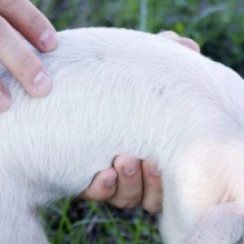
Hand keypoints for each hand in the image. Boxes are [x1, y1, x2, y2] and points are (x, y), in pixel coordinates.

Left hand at [80, 31, 200, 210]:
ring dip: (128, 185)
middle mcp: (134, 172)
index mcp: (155, 149)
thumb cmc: (107, 73)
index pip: (173, 177)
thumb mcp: (135, 62)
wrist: (54, 81)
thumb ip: (164, 52)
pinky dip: (101, 188)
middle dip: (151, 183)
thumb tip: (189, 45)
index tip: (162, 160)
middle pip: (153, 196)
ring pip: (127, 198)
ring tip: (121, 162)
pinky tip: (101, 174)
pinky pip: (96, 195)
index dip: (170, 177)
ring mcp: (108, 179)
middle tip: (143, 161)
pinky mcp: (79, 181)